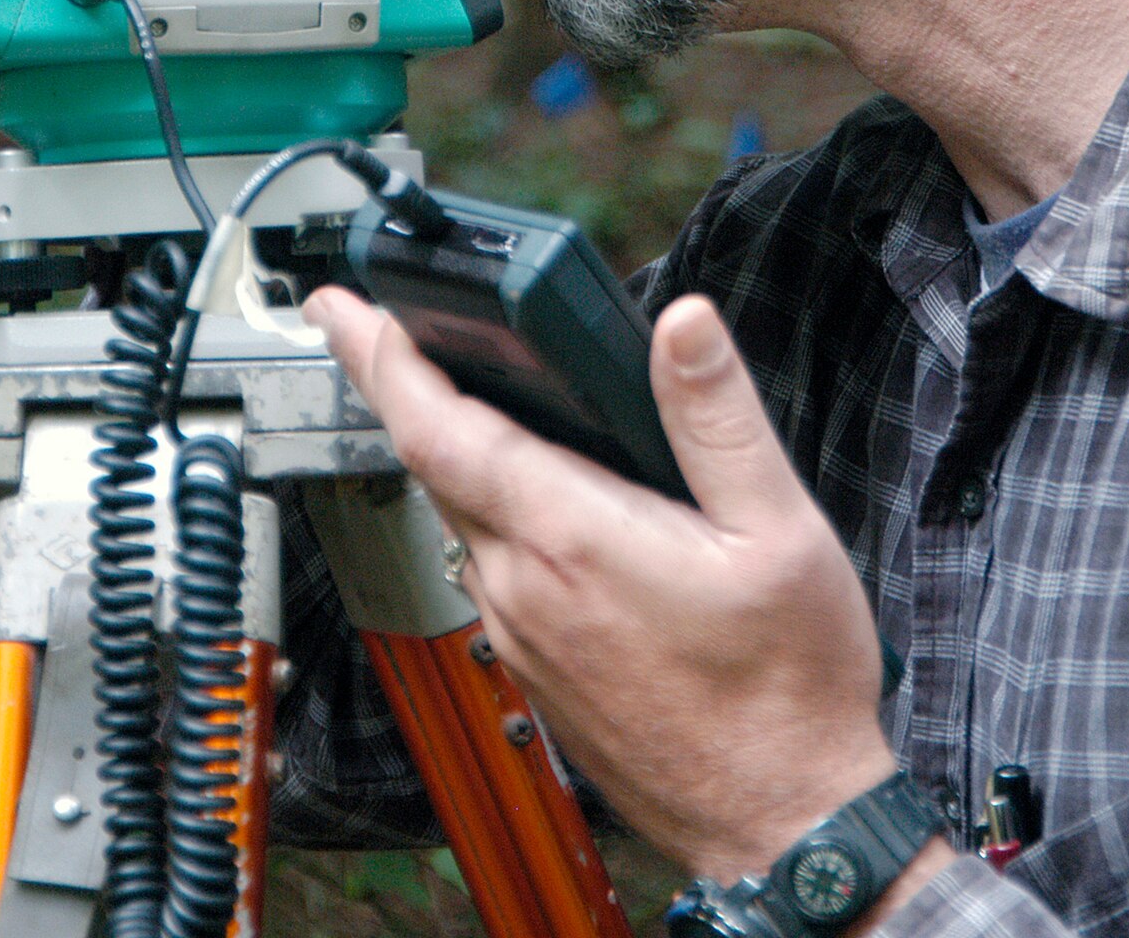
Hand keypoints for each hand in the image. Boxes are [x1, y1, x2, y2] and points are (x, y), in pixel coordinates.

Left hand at [304, 285, 905, 881]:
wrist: (783, 821)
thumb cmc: (785, 689)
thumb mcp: (778, 529)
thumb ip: (718, 416)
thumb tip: (683, 325)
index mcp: (571, 537)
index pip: (439, 428)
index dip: (381, 356)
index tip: (343, 308)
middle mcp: (525, 587)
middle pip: (432, 464)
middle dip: (399, 383)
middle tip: (380, 322)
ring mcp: (522, 632)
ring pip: (457, 515)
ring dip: (444, 446)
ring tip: (450, 387)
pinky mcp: (535, 665)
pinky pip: (486, 564)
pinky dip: (481, 505)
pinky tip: (516, 488)